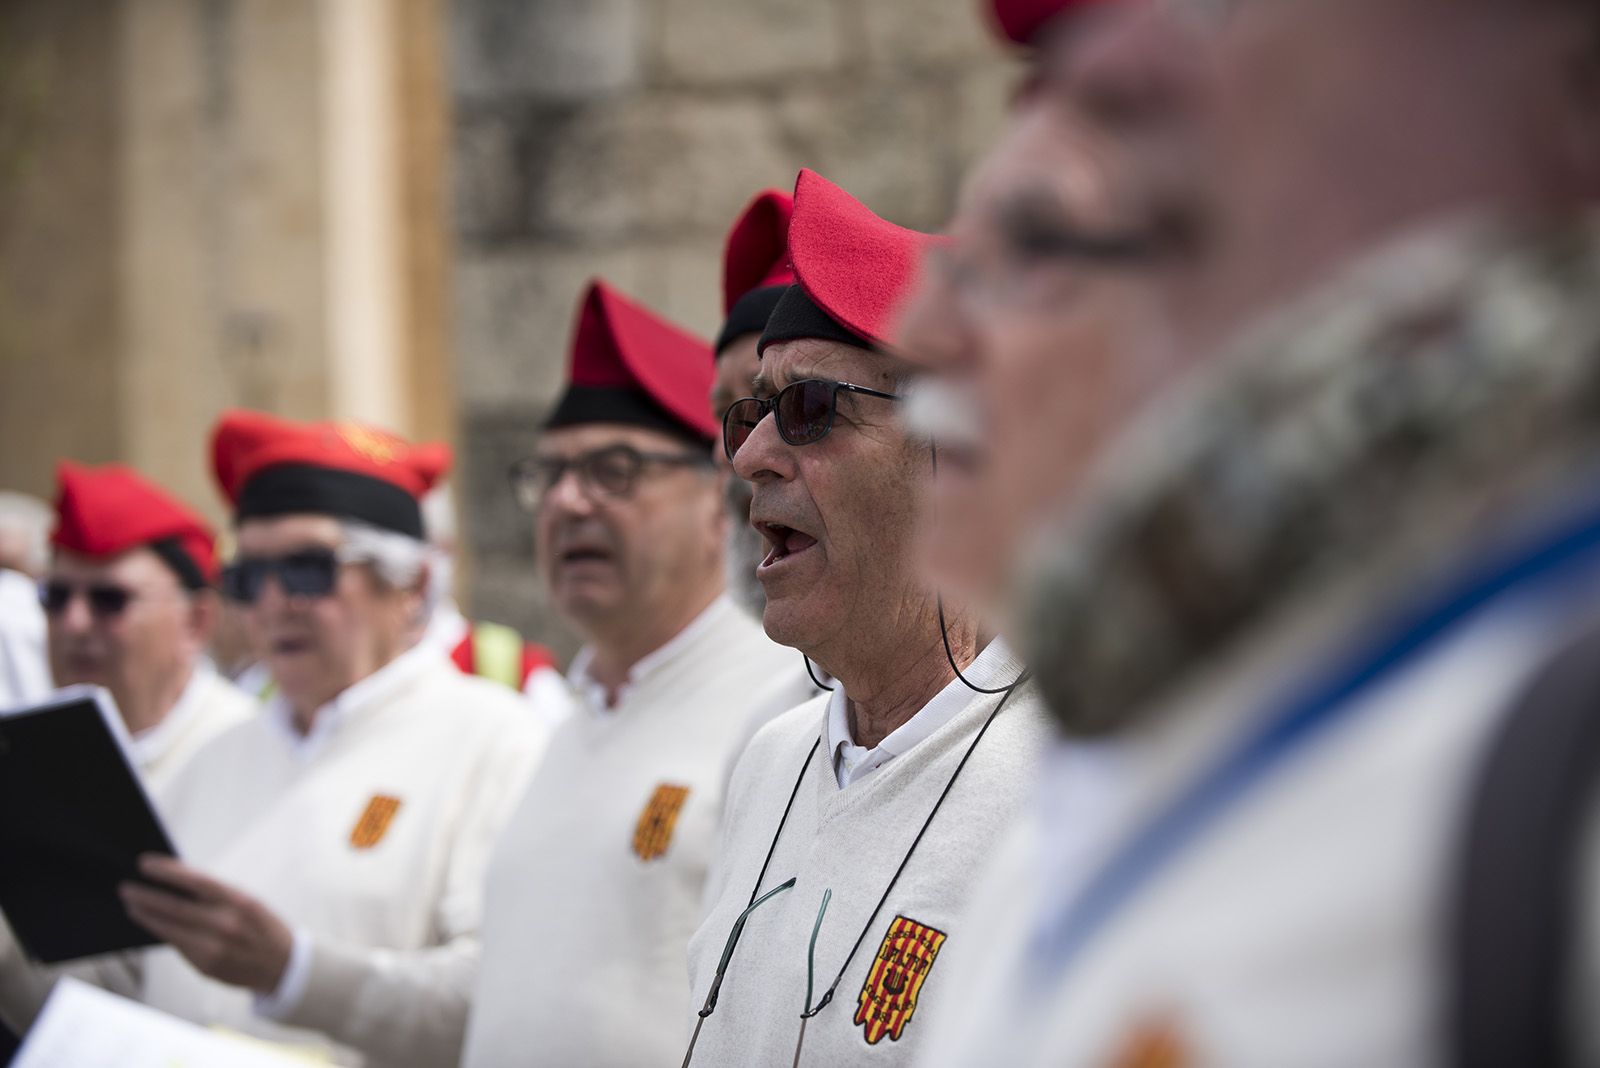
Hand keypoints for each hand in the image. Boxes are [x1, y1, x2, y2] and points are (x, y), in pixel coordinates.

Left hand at [119, 854, 293, 993]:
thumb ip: (215, 896)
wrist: (282, 966)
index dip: (167, 872)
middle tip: (125, 888)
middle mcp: (224, 924)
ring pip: (169, 928)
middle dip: (145, 896)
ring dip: (146, 915)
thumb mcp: (247, 903)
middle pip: (174, 907)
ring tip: (131, 904)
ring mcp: (213, 947)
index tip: (145, 864)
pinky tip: (152, 923)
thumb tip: (176, 885)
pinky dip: (161, 932)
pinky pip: (176, 945)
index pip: (195, 881)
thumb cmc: (262, 928)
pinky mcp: (204, 965)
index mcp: (238, 901)